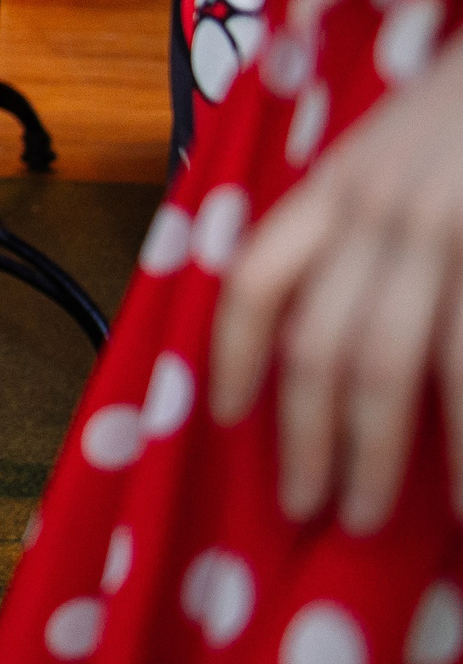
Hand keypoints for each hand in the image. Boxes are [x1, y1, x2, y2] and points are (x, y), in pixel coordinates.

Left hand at [211, 35, 462, 532]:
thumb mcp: (394, 147)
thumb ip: (355, 217)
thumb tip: (326, 312)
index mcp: (336, 183)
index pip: (255, 279)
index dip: (232, 356)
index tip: (225, 417)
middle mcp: (374, 209)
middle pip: (316, 345)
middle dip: (307, 437)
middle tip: (309, 506)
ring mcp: (438, 232)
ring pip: (386, 366)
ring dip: (376, 453)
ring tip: (369, 516)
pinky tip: (462, 489)